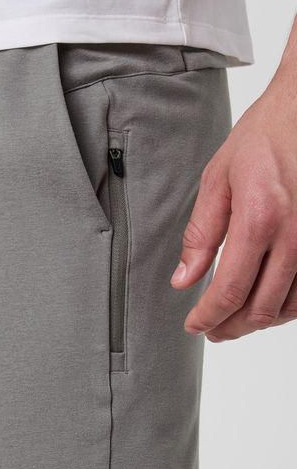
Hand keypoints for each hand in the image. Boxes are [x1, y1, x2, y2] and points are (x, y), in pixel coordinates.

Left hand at [170, 71, 296, 341]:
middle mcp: (296, 236)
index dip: (208, 317)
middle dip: (231, 327)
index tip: (193, 326)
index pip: (230, 291)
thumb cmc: (264, 138)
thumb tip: (183, 280)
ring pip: (289, 307)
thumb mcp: (218, 180)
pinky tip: (266, 303)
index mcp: (260, 219)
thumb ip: (201, 235)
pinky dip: (285, 306)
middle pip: (261, 308)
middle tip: (211, 330)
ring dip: (258, 322)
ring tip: (234, 321)